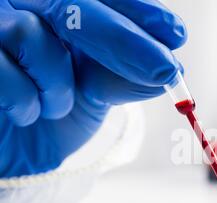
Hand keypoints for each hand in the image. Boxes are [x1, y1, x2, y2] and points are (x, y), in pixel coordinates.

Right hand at [0, 0, 186, 177]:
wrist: (8, 148)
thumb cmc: (49, 112)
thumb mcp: (93, 92)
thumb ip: (120, 74)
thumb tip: (166, 70)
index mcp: (53, 9)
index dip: (135, 10)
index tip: (174, 34)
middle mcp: (19, 4)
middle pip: (70, 4)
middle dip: (123, 39)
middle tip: (166, 70)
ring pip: (31, 35)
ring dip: (58, 86)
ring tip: (56, 107)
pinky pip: (3, 73)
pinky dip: (26, 102)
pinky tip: (27, 114)